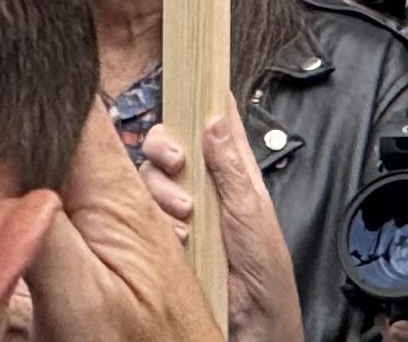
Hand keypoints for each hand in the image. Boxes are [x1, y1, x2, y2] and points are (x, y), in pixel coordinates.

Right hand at [140, 115, 299, 341]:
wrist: (250, 318)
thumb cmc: (264, 267)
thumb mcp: (252, 212)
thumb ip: (231, 167)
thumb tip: (215, 120)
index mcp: (231, 170)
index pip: (210, 122)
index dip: (195, 102)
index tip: (183, 89)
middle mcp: (201, 184)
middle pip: (167, 146)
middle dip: (164, 150)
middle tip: (176, 164)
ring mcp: (180, 208)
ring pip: (150, 178)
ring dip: (163, 191)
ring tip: (185, 214)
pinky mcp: (163, 232)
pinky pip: (143, 212)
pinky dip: (156, 219)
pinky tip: (177, 235)